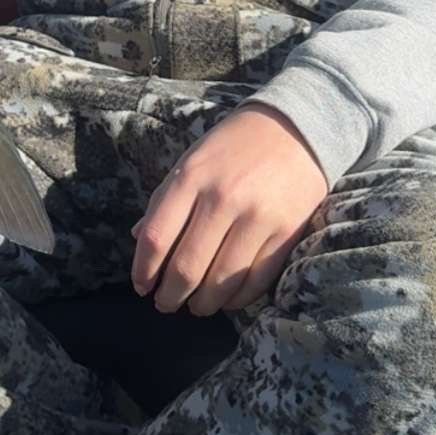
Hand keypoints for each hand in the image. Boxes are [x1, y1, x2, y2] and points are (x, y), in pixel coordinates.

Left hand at [131, 103, 328, 318]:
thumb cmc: (235, 146)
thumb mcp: (193, 160)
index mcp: (191, 177)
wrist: (297, 127)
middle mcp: (222, 198)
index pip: (157, 238)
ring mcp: (257, 217)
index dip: (144, 271)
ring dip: (203, 304)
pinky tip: (228, 300)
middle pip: (186, 267)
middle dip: (170, 296)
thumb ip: (166, 199)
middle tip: (166, 305)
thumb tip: (138, 239)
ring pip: (221, 281)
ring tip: (197, 307)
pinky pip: (256, 280)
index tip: (143, 287)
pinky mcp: (286, 232)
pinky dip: (237, 299)